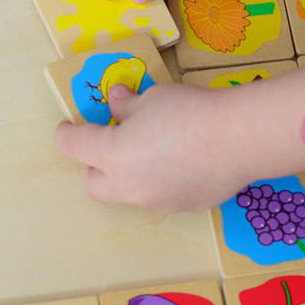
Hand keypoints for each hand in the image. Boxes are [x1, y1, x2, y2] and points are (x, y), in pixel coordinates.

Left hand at [53, 82, 252, 211]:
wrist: (239, 139)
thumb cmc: (190, 111)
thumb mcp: (153, 98)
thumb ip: (128, 105)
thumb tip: (117, 103)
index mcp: (113, 155)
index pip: (74, 147)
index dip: (66, 135)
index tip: (66, 128)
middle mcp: (128, 186)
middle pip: (94, 184)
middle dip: (94, 165)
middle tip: (110, 142)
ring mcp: (155, 202)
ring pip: (126, 193)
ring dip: (127, 175)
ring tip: (150, 151)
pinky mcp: (181, 207)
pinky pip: (157, 196)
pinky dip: (158, 181)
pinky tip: (180, 163)